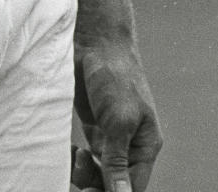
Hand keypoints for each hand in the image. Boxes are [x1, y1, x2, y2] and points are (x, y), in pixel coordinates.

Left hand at [74, 33, 161, 191]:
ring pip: (100, 173)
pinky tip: (72, 152)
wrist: (95, 40)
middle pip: (115, 183)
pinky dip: (78, 160)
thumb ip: (118, 161)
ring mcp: (111, 136)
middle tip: (80, 175)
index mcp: (145, 144)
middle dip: (96, 184)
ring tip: (76, 158)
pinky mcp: (94, 127)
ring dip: (85, 173)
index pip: (133, 186)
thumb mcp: (119, 121)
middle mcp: (130, 143)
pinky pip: (88, 157)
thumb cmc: (115, 73)